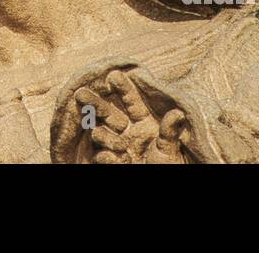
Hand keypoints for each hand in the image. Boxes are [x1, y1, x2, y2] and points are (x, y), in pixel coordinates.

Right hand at [73, 70, 187, 163]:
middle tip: (80, 93)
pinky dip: (106, 157)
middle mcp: (129, 131)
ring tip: (120, 147)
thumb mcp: (169, 150)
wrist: (158, 183)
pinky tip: (115, 158)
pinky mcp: (113, 161)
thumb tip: (178, 113)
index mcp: (144, 123)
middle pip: (108, 113)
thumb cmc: (168, 167)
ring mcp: (119, 146)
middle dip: (95, 102)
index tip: (114, 74)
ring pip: (101, 133)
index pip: (132, 101)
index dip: (123, 88)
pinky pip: (102, 155)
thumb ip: (169, 132)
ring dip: (107, 137)